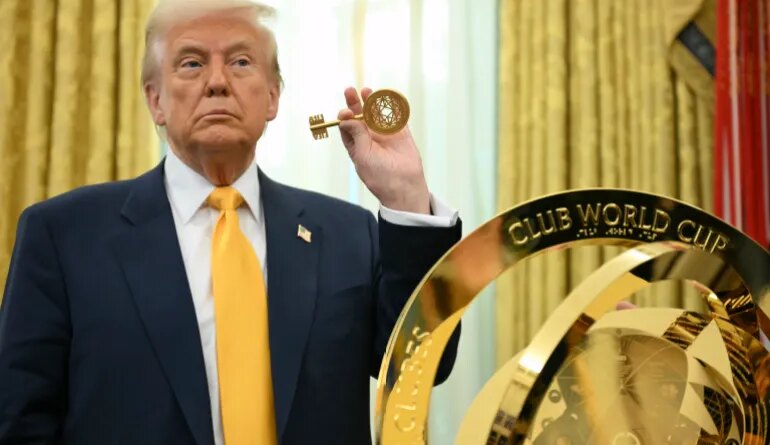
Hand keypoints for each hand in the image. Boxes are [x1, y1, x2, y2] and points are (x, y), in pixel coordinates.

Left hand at [337, 86, 430, 213]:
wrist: (403, 185)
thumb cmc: (379, 175)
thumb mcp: (362, 155)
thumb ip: (357, 135)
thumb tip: (346, 117)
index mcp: (356, 144)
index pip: (347, 125)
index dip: (345, 117)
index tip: (346, 113)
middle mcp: (369, 137)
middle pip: (359, 116)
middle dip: (354, 103)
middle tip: (350, 91)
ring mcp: (385, 133)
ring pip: (376, 113)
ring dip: (371, 102)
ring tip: (366, 91)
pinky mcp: (400, 132)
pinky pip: (395, 116)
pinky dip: (391, 106)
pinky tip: (385, 96)